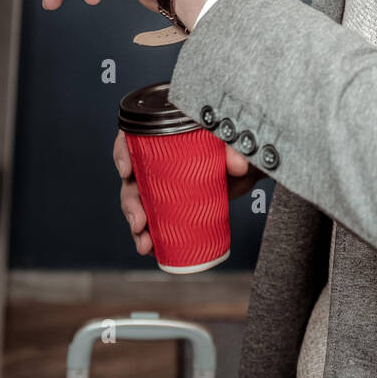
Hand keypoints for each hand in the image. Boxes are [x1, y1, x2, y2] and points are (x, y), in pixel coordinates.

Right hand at [114, 130, 264, 255]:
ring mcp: (163, 180)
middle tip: (140, 220)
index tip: (126, 171)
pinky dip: (149, 233)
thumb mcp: (239, 142)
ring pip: (138, 199)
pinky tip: (150, 246)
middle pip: (132, 175)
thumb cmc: (240, 145)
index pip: (133, 136)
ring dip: (136, 222)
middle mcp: (159, 155)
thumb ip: (238, 147)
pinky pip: (153, 217)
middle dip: (130, 201)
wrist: (253, 165)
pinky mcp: (172, 200)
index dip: (123, 152)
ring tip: (145, 242)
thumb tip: (238, 165)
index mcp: (168, 130)